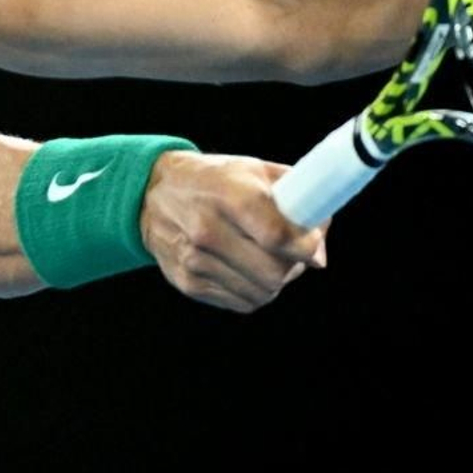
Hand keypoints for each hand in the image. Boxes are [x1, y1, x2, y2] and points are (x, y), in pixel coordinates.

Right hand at [139, 150, 327, 312]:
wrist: (152, 193)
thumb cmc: (214, 179)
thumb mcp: (254, 171)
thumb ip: (297, 200)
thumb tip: (319, 253)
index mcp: (228, 195)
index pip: (276, 235)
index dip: (305, 246)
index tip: (311, 244)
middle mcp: (207, 229)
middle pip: (273, 271)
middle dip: (293, 266)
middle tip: (293, 254)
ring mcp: (194, 260)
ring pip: (261, 292)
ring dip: (275, 281)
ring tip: (269, 260)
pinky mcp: (187, 282)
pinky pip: (241, 302)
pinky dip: (254, 291)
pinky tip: (248, 270)